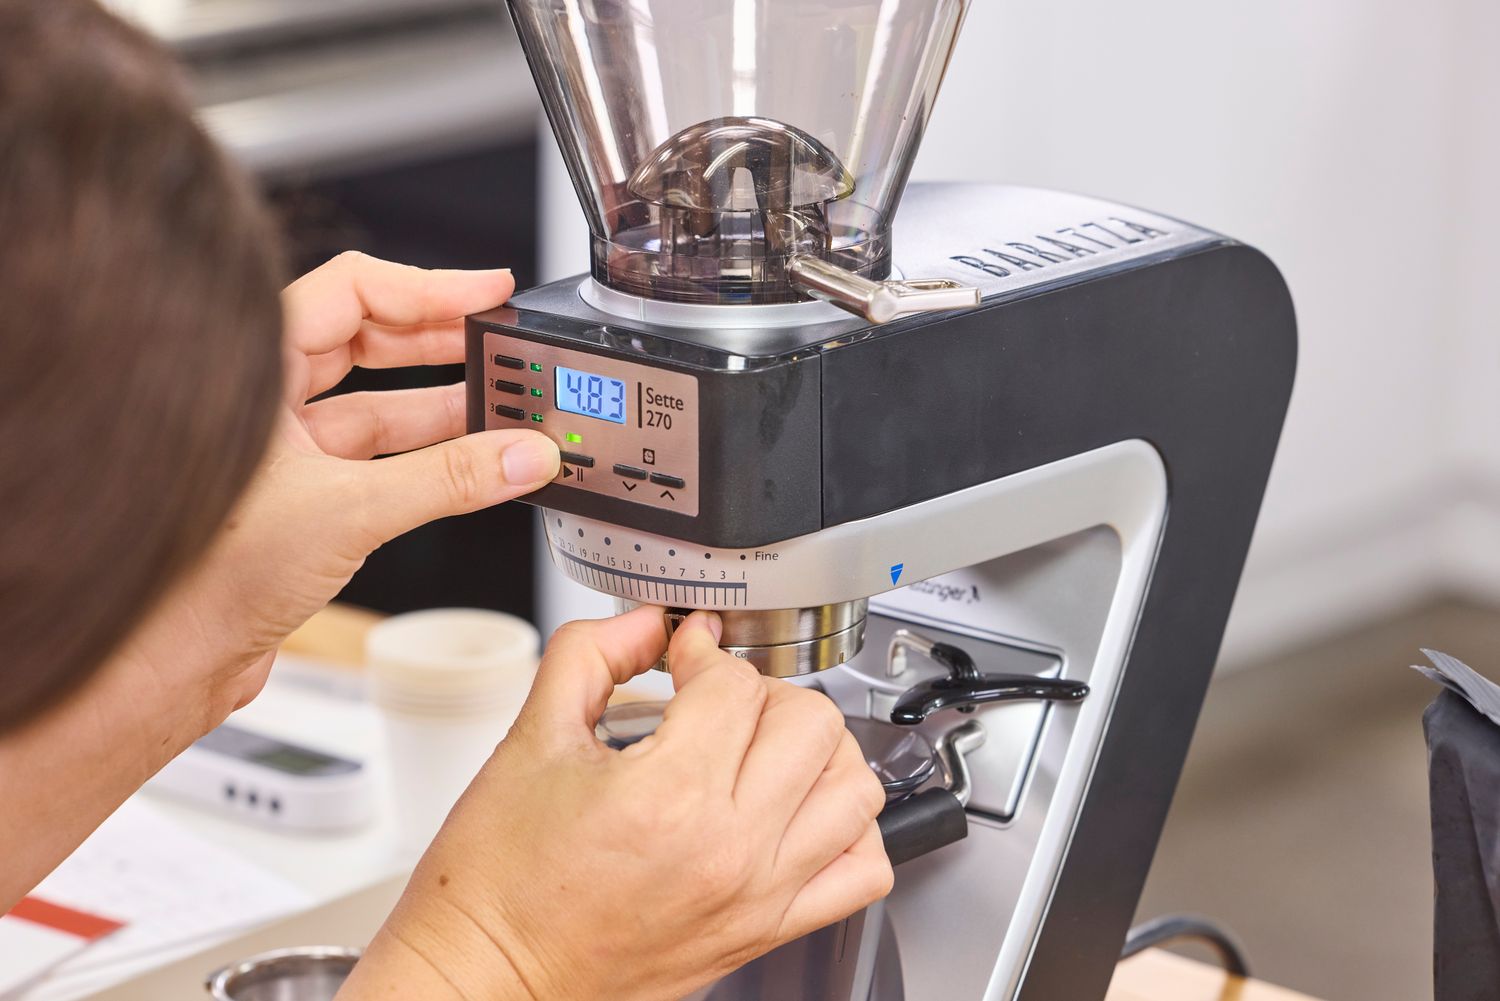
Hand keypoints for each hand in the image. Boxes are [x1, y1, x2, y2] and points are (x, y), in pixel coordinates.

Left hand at [115, 252, 559, 747]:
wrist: (172, 660)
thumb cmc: (210, 579)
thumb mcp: (351, 512)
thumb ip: (449, 479)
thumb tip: (520, 456)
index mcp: (254, 370)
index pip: (352, 291)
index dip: (426, 286)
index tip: (485, 291)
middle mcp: (264, 402)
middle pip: (366, 340)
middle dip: (441, 342)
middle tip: (500, 342)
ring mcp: (282, 450)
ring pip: (373, 403)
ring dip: (440, 404)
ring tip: (501, 405)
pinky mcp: (300, 497)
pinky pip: (375, 456)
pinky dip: (425, 455)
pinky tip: (470, 460)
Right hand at [347, 607, 892, 1000]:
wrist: (488, 979)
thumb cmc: (498, 883)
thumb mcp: (529, 741)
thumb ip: (590, 655)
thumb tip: (646, 623)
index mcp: (669, 797)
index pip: (735, 684)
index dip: (701, 650)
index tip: (678, 655)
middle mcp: (730, 850)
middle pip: (811, 723)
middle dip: (763, 691)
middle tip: (717, 698)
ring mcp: (759, 897)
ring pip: (855, 789)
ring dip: (816, 750)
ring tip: (762, 748)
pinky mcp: (767, 932)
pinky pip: (863, 872)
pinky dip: (848, 829)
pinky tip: (798, 810)